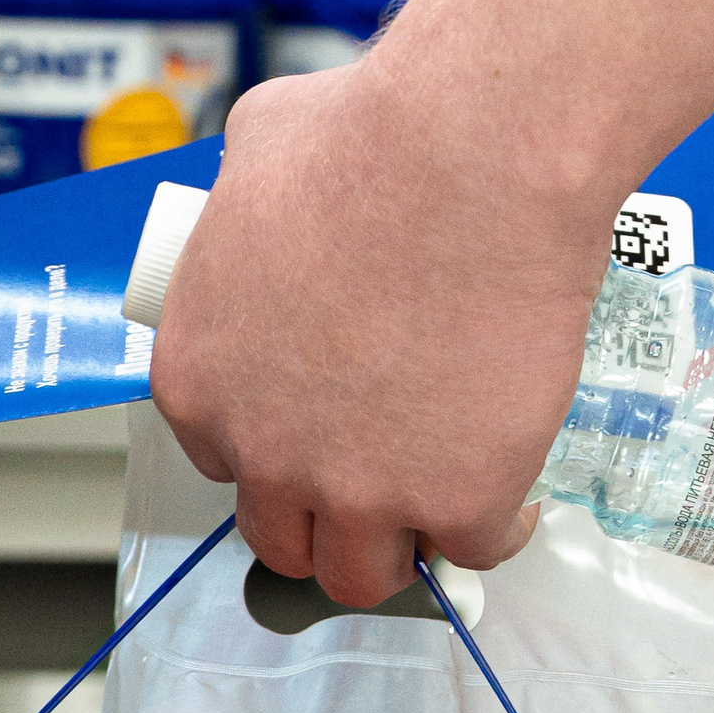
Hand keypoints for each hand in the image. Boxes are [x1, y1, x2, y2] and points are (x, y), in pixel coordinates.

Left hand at [149, 52, 617, 607]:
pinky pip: (473, 548)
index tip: (315, 432)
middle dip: (325, 519)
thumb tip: (264, 189)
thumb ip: (244, 205)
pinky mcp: (457, 501)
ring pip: (363, 575)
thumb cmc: (371, 137)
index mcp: (200, 380)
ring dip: (398, 546)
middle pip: (282, 539)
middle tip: (375, 485)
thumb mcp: (258, 150)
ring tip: (436, 509)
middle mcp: (265, 451)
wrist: (474, 158)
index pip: (222, 458)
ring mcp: (359, 488)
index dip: (275, 446)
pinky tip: (513, 492)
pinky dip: (496, 525)